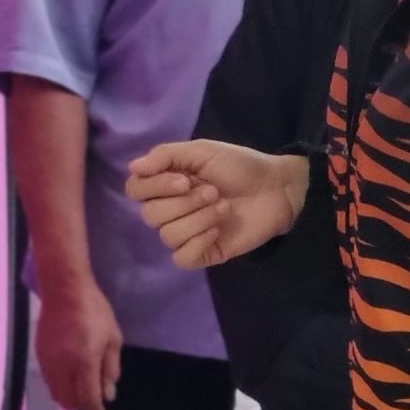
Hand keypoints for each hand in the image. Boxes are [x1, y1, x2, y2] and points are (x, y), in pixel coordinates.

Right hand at [35, 277, 121, 409]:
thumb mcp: (113, 338)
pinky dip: (59, 385)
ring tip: (81, 388)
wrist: (64, 290)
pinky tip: (69, 375)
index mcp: (84, 362)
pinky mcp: (39, 354)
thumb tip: (107, 394)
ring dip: (69, 396)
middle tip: (92, 400)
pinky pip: (48, 380)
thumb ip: (110, 368)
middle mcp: (63, 367)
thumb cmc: (95, 311)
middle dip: (81, 406)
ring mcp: (48, 361)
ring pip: (56, 393)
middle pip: (68, 400)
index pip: (88, 397)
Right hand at [126, 141, 306, 268]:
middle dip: (184, 203)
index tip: (184, 179)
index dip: (155, 187)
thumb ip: (165, 155)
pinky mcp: (204, 253)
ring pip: (168, 236)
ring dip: (198, 219)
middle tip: (214, 192)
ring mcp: (187, 232)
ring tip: (223, 207)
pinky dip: (198, 242)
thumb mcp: (202, 151)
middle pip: (150, 215)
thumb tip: (133, 167)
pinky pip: (182, 258)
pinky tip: (217, 231)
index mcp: (166, 183)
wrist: (277, 188)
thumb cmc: (239, 166)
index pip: (135, 190)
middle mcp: (171, 208)